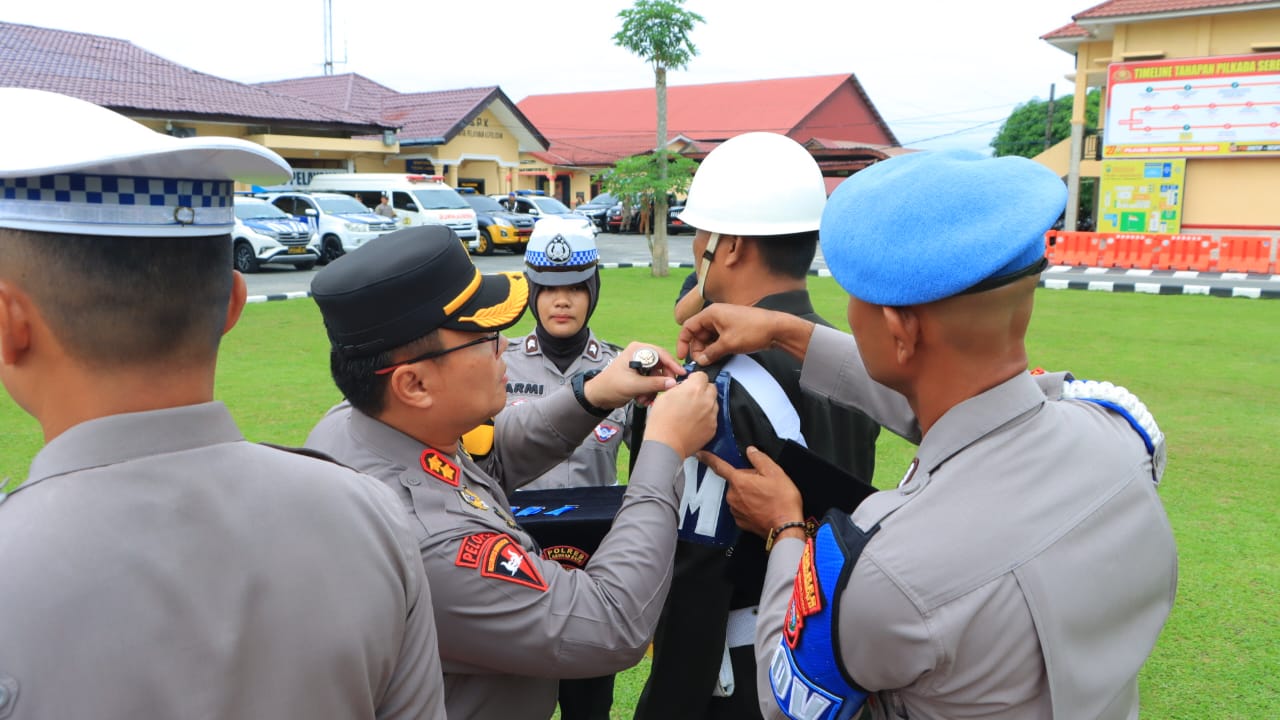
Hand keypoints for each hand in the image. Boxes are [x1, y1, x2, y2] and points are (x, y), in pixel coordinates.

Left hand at [583, 343, 685, 408]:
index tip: (681, 375)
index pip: (660, 354)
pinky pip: (653, 382)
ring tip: (645, 399)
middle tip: (663, 391)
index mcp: (637, 350)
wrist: (598, 397)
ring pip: (658, 376)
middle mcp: (640, 355)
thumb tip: (673, 383)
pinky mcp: (641, 376)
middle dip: (661, 381)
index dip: (672, 364)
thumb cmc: (610, 386)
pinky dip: (650, 392)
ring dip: (654, 390)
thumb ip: (654, 384)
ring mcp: (641, 366)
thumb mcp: (633, 385)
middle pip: (662, 365)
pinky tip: (642, 399)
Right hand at [643, 372, 717, 457]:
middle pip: (711, 387)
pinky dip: (705, 418)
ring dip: (705, 403)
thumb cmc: (661, 423)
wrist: (665, 445)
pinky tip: (693, 422)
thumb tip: (684, 386)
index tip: (690, 383)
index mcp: (694, 389)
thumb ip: (678, 388)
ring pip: (713, 402)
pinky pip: (712, 417)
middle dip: (702, 390)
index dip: (694, 379)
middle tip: (691, 397)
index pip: (702, 375)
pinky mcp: (713, 427)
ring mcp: (711, 415)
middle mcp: (706, 400)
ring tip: (691, 412)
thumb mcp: (664, 396)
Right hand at [677, 305, 815, 366]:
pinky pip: (718, 338)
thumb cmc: (752, 331)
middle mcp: (716, 315)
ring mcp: (724, 322)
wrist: (777, 329)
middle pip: (698, 333)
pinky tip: (718, 357)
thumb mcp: (728, 344)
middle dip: (697, 348)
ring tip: (711, 361)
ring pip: (708, 337)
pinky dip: (716, 348)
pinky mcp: (732, 328)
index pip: (688, 327)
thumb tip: (700, 361)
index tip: (683, 357)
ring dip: (707, 350)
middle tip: (701, 363)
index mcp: (711, 314)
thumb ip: (711, 353)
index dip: (683, 342)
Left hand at [699, 446, 802, 538]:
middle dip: (746, 480)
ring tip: (766, 497)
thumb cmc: (782, 501)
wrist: (786, 527)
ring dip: (748, 494)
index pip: (719, 466)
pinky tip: (763, 508)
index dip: (709, 459)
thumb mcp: (775, 472)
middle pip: (736, 481)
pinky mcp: (740, 522)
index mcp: (739, 481)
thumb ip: (759, 459)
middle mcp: (732, 496)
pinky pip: (742, 508)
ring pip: (739, 495)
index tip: (700, 454)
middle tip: (763, 484)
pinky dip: (750, 506)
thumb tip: (751, 451)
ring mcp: (735, 510)